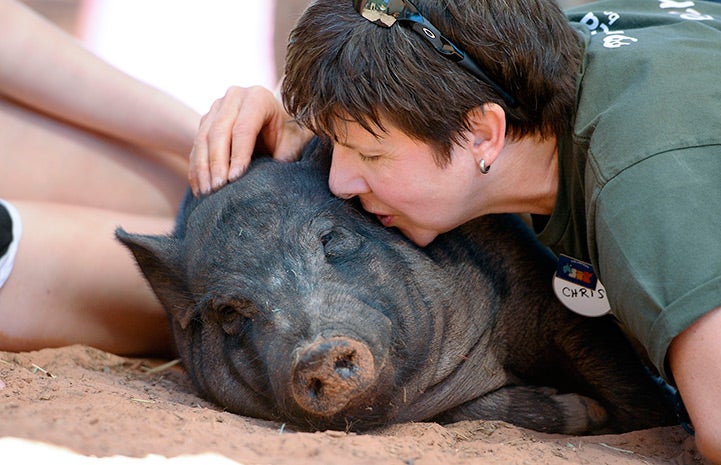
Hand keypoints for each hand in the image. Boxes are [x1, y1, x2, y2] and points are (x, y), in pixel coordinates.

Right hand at [189, 85, 311, 194]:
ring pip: (203, 138)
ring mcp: (216, 108)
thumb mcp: (294, 145)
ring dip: (203, 168)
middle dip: (217, 163)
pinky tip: (199, 190)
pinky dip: (196, 169)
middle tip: (218, 188)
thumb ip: (284, 157)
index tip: (235, 179)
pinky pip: (196, 146)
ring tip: (207, 193)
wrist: (279, 124)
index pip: (244, 128)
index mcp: (259, 98)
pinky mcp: (205, 121)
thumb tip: (271, 181)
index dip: (239, 154)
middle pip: (219, 131)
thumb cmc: (289, 136)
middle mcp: (234, 97)